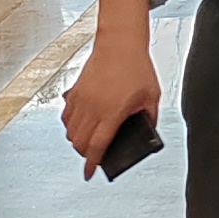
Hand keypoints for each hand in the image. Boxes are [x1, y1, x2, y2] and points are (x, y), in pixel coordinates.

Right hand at [61, 27, 160, 176]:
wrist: (119, 44)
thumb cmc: (137, 68)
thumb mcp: (152, 96)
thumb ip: (149, 118)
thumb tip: (146, 132)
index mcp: (112, 112)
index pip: (98, 146)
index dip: (92, 163)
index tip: (88, 174)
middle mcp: (93, 108)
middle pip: (80, 142)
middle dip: (85, 154)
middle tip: (94, 156)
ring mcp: (81, 100)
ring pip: (70, 132)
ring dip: (77, 141)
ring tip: (89, 142)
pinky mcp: (75, 92)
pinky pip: (66, 117)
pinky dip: (70, 126)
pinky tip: (81, 125)